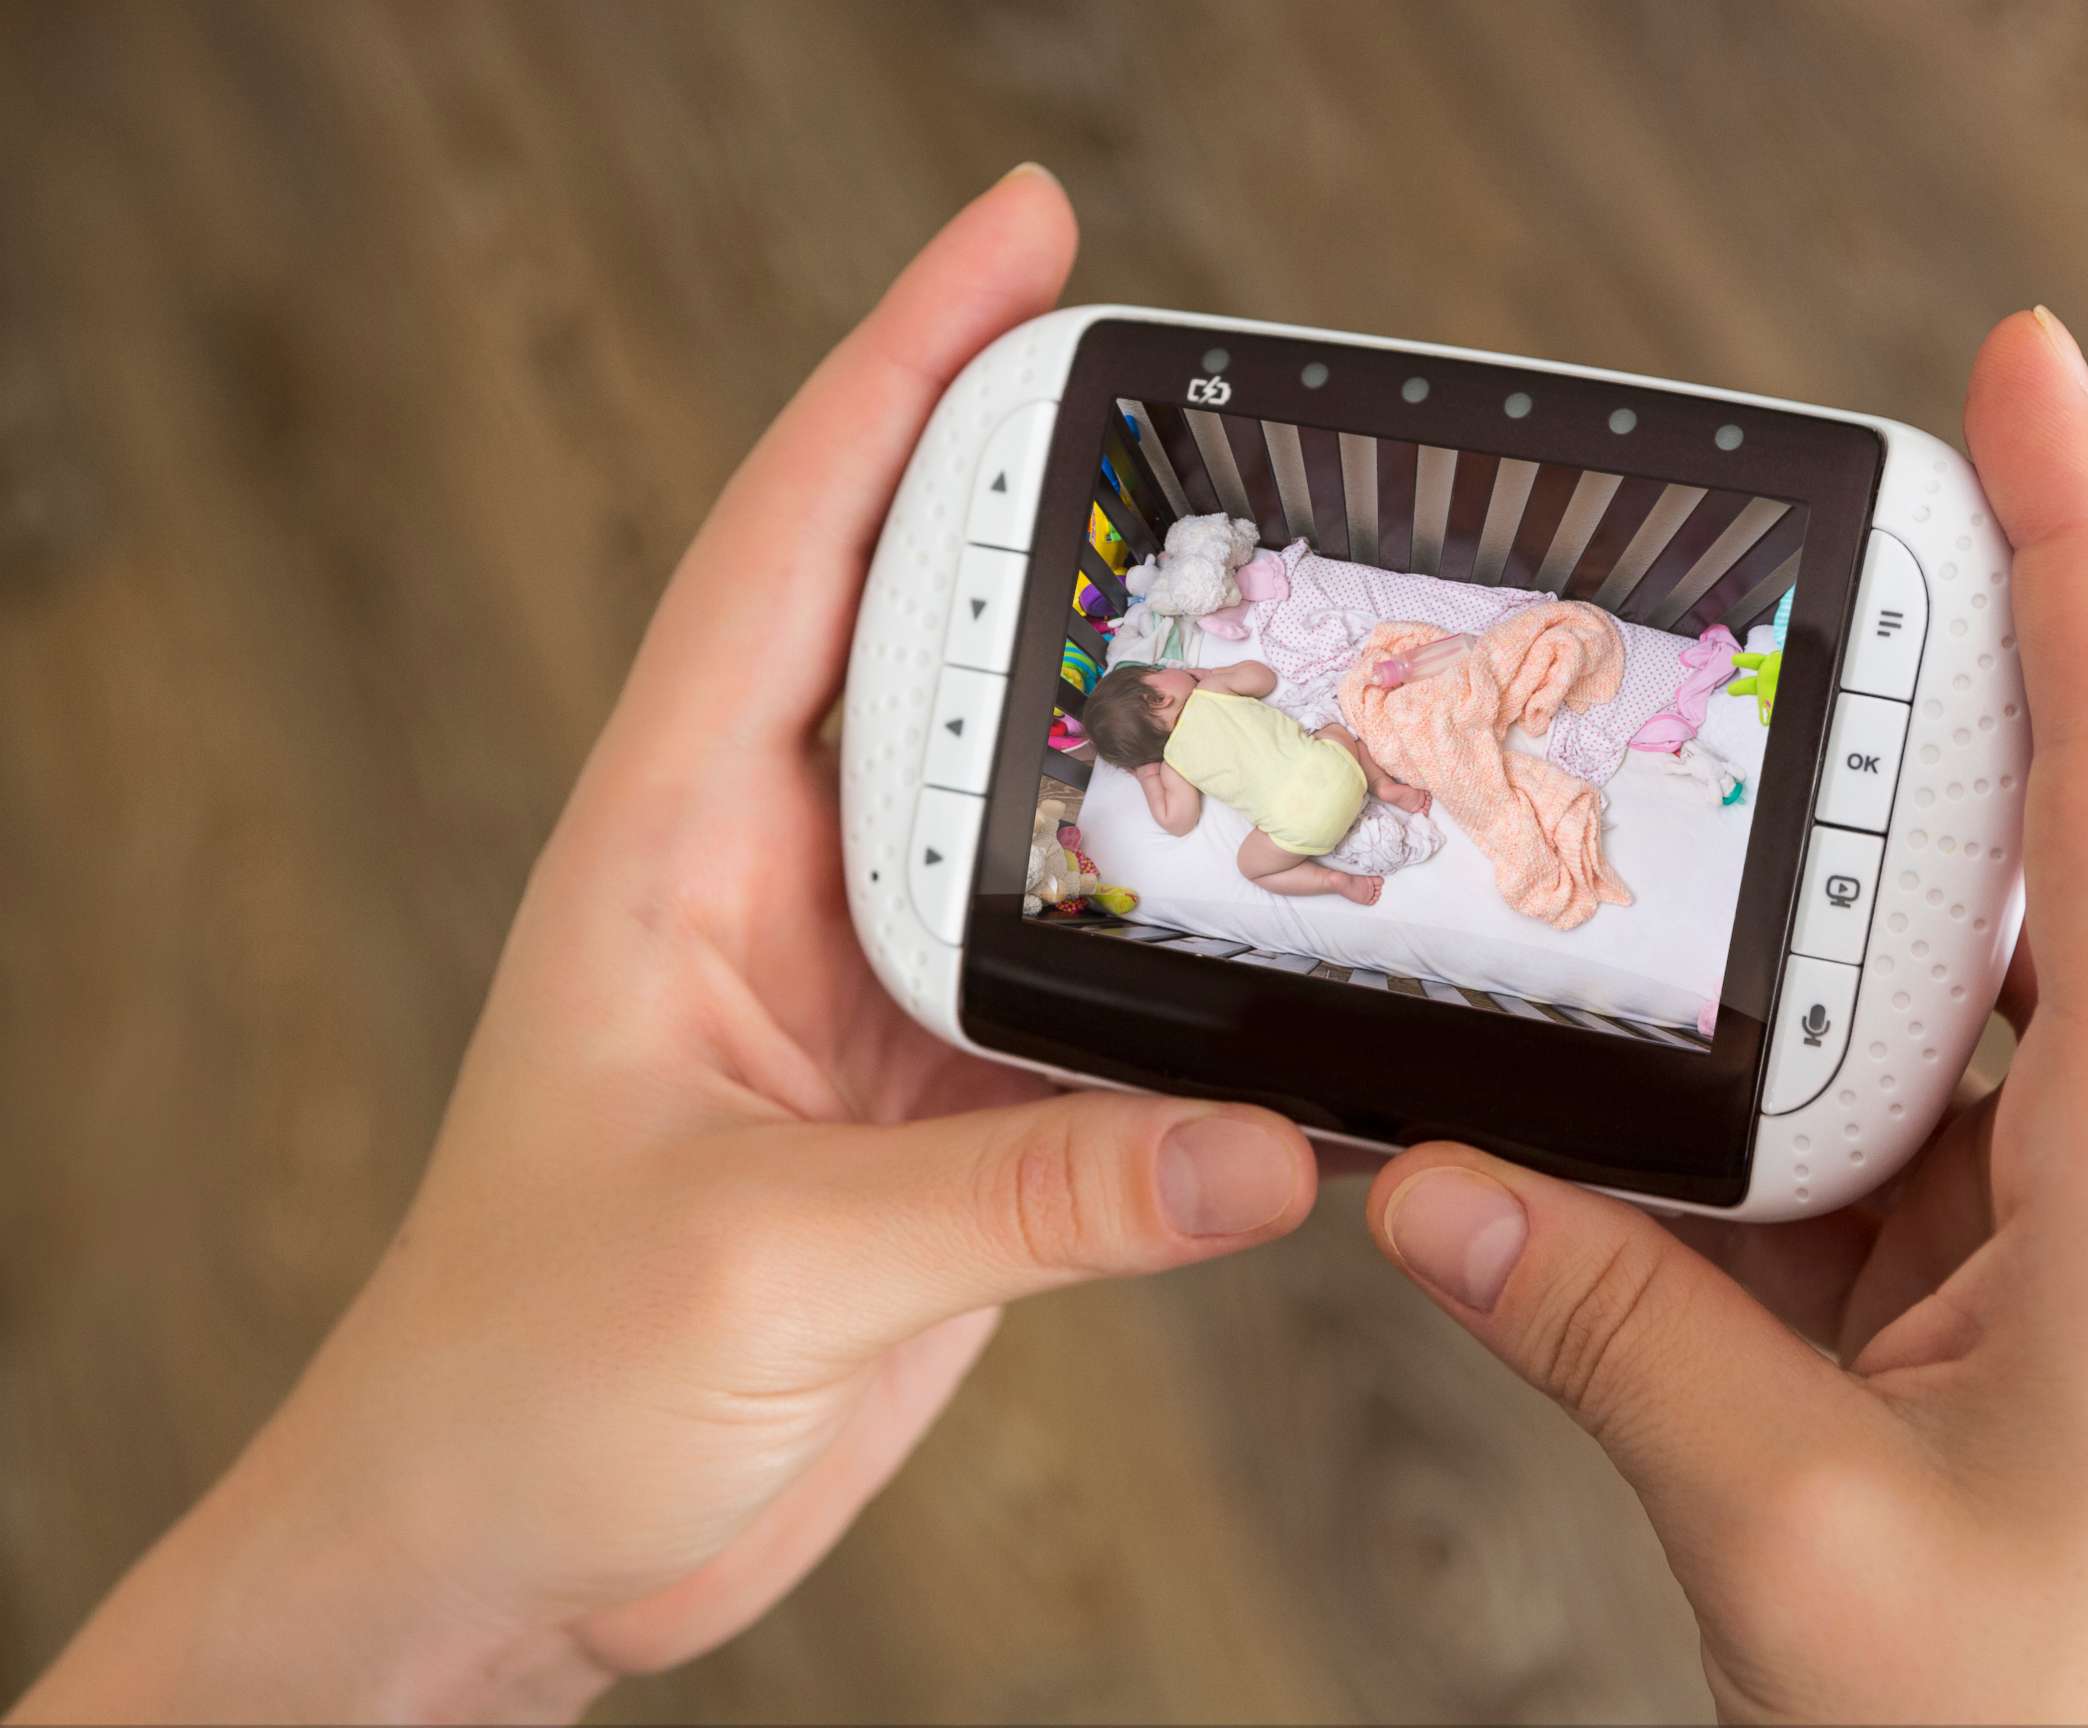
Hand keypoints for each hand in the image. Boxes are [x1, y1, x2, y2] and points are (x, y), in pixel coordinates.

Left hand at [14, 167, 1317, 1722]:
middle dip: (1069, 515)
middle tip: (1229, 428)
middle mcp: (781, 890)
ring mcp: (871, 997)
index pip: (793, 548)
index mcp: (677, 845)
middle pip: (942, 642)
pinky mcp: (944, 1113)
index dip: (899, 372)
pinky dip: (1193, 963)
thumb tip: (1259, 1147)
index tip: (1021, 237)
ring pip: (1040, 816)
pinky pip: (1093, 996)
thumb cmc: (524, 1384)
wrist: (502, 1555)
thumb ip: (1023, 1196)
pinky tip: (1302, 944)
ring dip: (1157, 738)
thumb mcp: (761, 1261)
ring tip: (1316, 655)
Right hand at [1366, 311, 2087, 1721]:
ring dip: (1779, 930)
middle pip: (2029, 838)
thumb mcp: (1805, 1543)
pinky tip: (1611, 1099)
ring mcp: (2073, 1218)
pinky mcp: (2003, 1288)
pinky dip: (1739, 1099)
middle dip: (1894, 692)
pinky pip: (1864, 1132)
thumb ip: (1616, 1343)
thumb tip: (1445, 1194)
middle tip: (1743, 573)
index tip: (2023, 381)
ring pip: (1918, 996)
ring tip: (1619, 847)